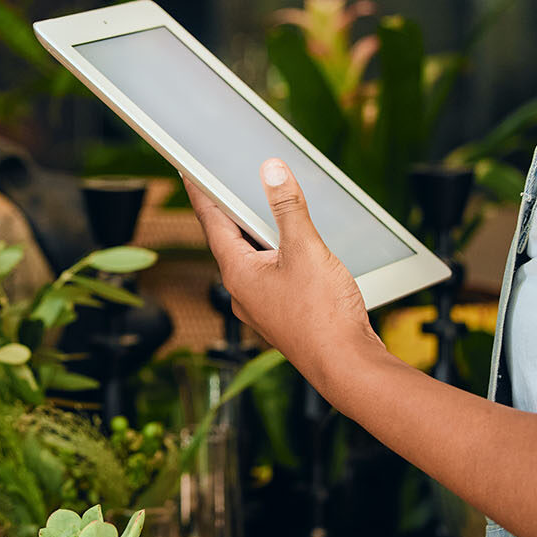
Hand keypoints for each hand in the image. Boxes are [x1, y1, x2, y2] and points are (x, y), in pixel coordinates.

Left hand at [184, 161, 383, 386]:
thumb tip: (271, 171)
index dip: (201, 193)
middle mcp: (243, 292)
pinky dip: (278, 255)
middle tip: (226, 184)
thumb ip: (288, 207)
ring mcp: (263, 306)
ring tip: (264, 210)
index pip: (212, 222)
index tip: (189, 174)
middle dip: (231, 212)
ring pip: (254, 260)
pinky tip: (297, 250)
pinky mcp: (284, 315)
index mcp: (238, 273)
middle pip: (231, 240)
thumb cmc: (323, 316)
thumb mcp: (305, 249)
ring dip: (259, 235)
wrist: (347, 365)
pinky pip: (273, 275)